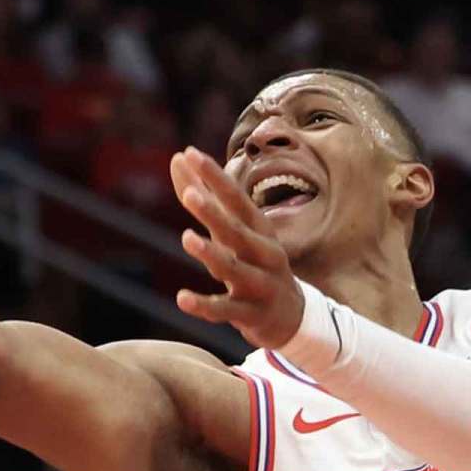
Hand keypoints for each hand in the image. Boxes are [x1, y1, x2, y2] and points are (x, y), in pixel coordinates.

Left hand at [170, 147, 303, 348]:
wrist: (291, 316)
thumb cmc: (253, 261)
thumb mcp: (231, 230)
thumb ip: (204, 195)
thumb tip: (179, 157)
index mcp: (258, 228)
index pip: (236, 197)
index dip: (215, 176)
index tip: (191, 154)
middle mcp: (264, 253)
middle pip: (238, 230)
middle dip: (215, 213)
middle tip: (190, 195)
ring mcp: (260, 284)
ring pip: (235, 269)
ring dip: (212, 253)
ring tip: (186, 238)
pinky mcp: (251, 314)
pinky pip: (226, 310)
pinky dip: (205, 305)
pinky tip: (181, 298)